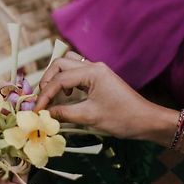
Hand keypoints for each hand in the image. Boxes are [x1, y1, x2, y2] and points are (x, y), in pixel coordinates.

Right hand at [36, 52, 169, 139]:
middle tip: (42, 99)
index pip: (60, 79)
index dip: (45, 94)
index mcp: (92, 72)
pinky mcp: (99, 76)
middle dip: (47, 80)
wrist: (147, 120)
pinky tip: (66, 93)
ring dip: (56, 76)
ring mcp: (97, 70)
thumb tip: (44, 114)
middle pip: (60, 63)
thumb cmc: (122, 118)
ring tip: (52, 94)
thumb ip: (64, 113)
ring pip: (68, 63)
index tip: (36, 109)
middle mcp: (93, 66)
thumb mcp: (90, 117)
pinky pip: (76, 71)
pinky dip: (66, 79)